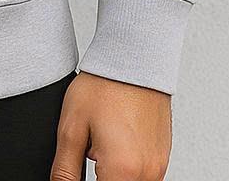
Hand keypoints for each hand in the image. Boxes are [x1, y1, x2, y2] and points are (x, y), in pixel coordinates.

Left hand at [50, 73, 171, 180]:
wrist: (133, 59)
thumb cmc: (104, 86)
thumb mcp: (71, 127)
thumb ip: (65, 169)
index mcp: (122, 171)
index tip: (75, 174)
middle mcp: (147, 174)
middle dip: (100, 177)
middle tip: (90, 149)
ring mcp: (158, 167)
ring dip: (113, 174)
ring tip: (101, 143)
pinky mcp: (163, 158)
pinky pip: (143, 175)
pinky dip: (127, 167)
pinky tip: (115, 141)